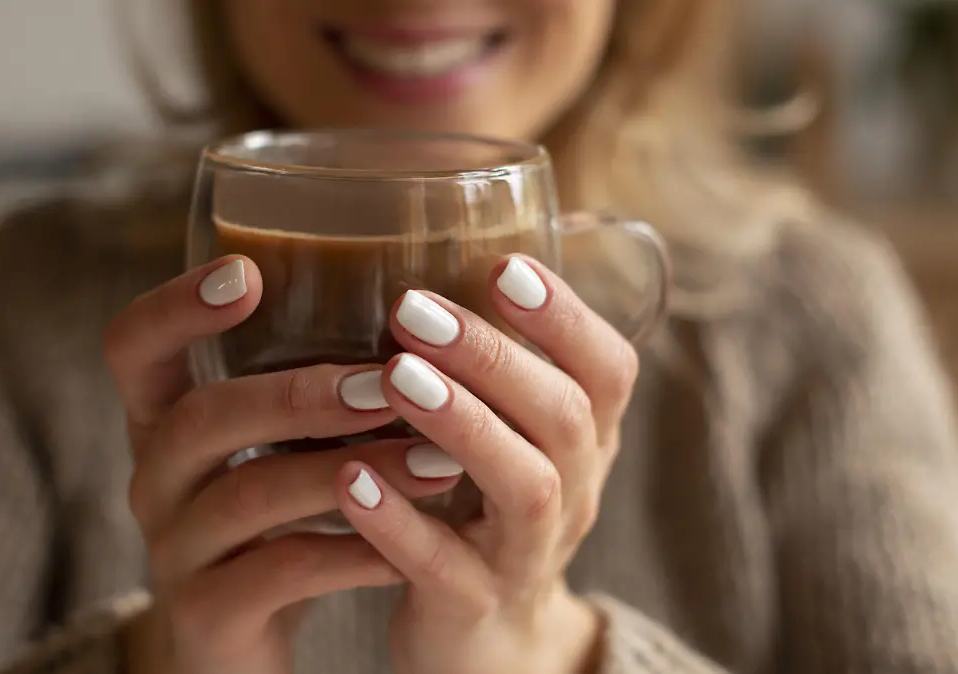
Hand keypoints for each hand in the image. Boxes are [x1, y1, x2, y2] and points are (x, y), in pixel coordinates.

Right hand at [103, 256, 460, 673]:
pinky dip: (353, 553)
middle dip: (298, 395)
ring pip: (249, 494)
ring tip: (436, 463)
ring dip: (349, 472)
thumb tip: (419, 309)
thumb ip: (310, 388)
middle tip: (388, 386)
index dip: (175, 307)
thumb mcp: (277, 449)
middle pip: (200, 418)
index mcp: (164, 421)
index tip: (247, 272)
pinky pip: (282, 572)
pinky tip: (411, 544)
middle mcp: (156, 479)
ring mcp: (174, 550)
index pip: (133, 348)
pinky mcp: (207, 614)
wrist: (246, 647)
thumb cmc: (278, 521)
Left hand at [334, 257, 636, 673]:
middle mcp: (572, 491)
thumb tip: (449, 241)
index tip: (503, 263)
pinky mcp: (474, 606)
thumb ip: (497, 362)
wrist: (488, 638)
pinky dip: (400, 521)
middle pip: (563, 417)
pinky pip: (445, 567)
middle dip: (494, 356)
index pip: (608, 368)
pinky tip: (350, 478)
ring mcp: (528, 554)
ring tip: (394, 375)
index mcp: (584, 438)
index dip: (566, 316)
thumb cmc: (485, 506)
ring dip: (461, 424)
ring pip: (523, 487)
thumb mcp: (512, 435)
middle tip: (413, 308)